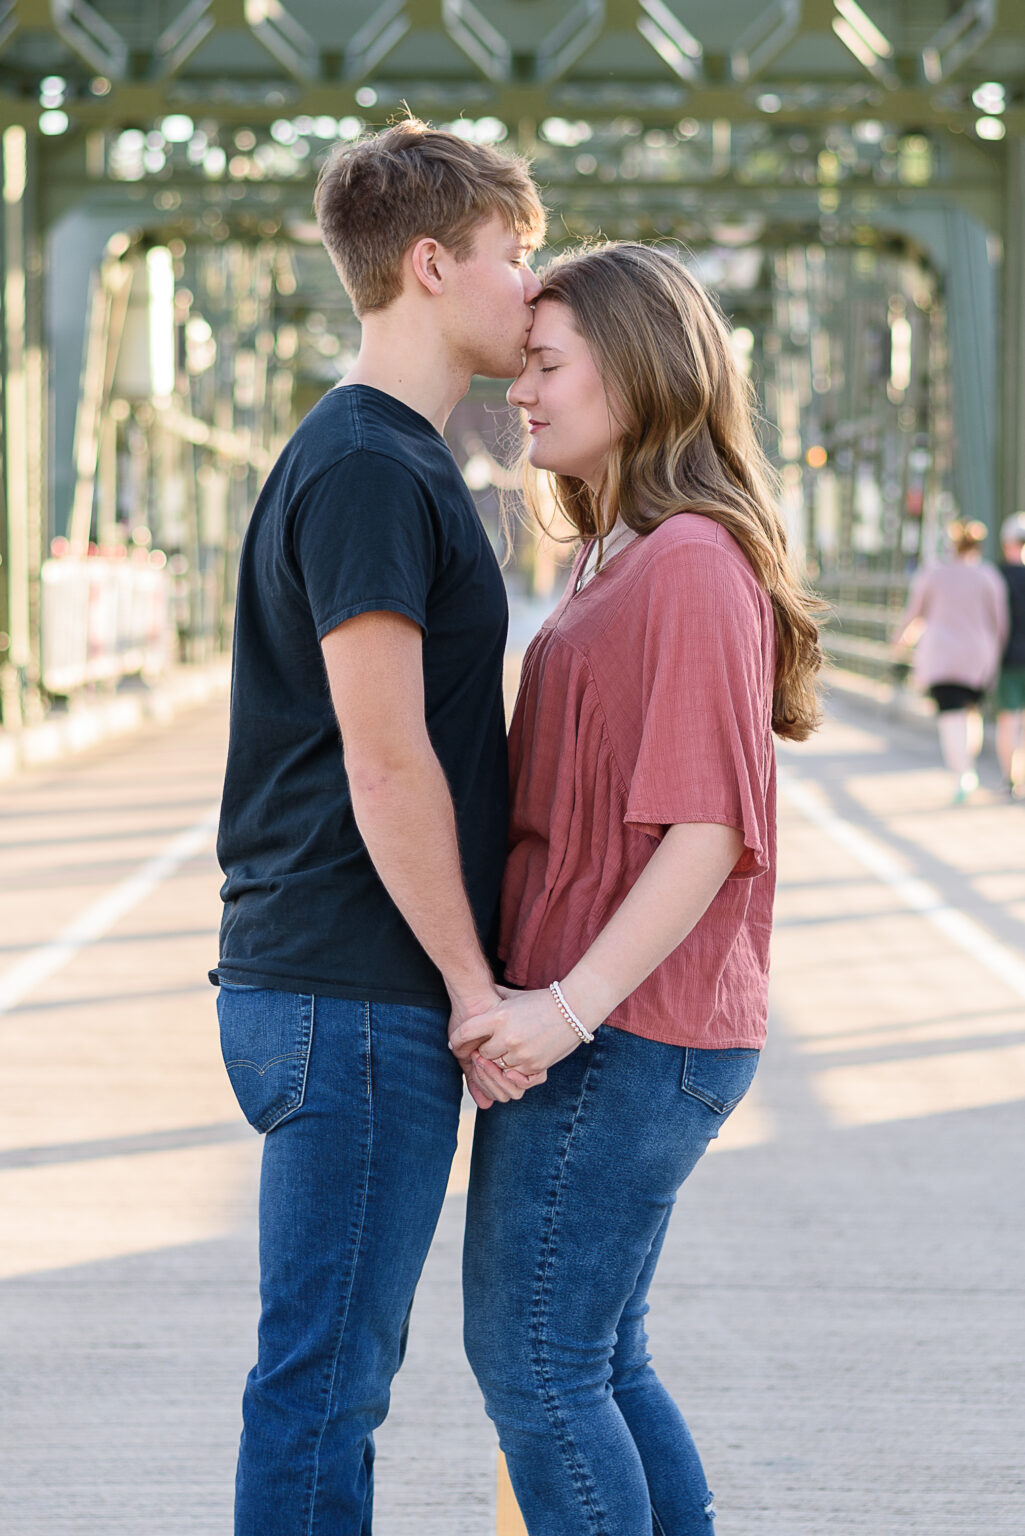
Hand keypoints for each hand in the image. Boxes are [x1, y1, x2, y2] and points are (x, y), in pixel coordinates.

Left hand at [449, 984, 585, 1099]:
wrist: (574, 1008)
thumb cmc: (541, 1000)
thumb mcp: (513, 996)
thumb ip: (491, 997)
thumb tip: (471, 995)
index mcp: (498, 1017)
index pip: (464, 1033)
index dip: (456, 1041)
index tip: (455, 1044)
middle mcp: (507, 1037)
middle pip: (481, 1054)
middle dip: (482, 1052)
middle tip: (484, 1049)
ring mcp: (521, 1054)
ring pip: (497, 1067)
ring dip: (498, 1063)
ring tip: (503, 1054)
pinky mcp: (535, 1067)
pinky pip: (514, 1076)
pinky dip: (513, 1070)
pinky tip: (514, 1061)